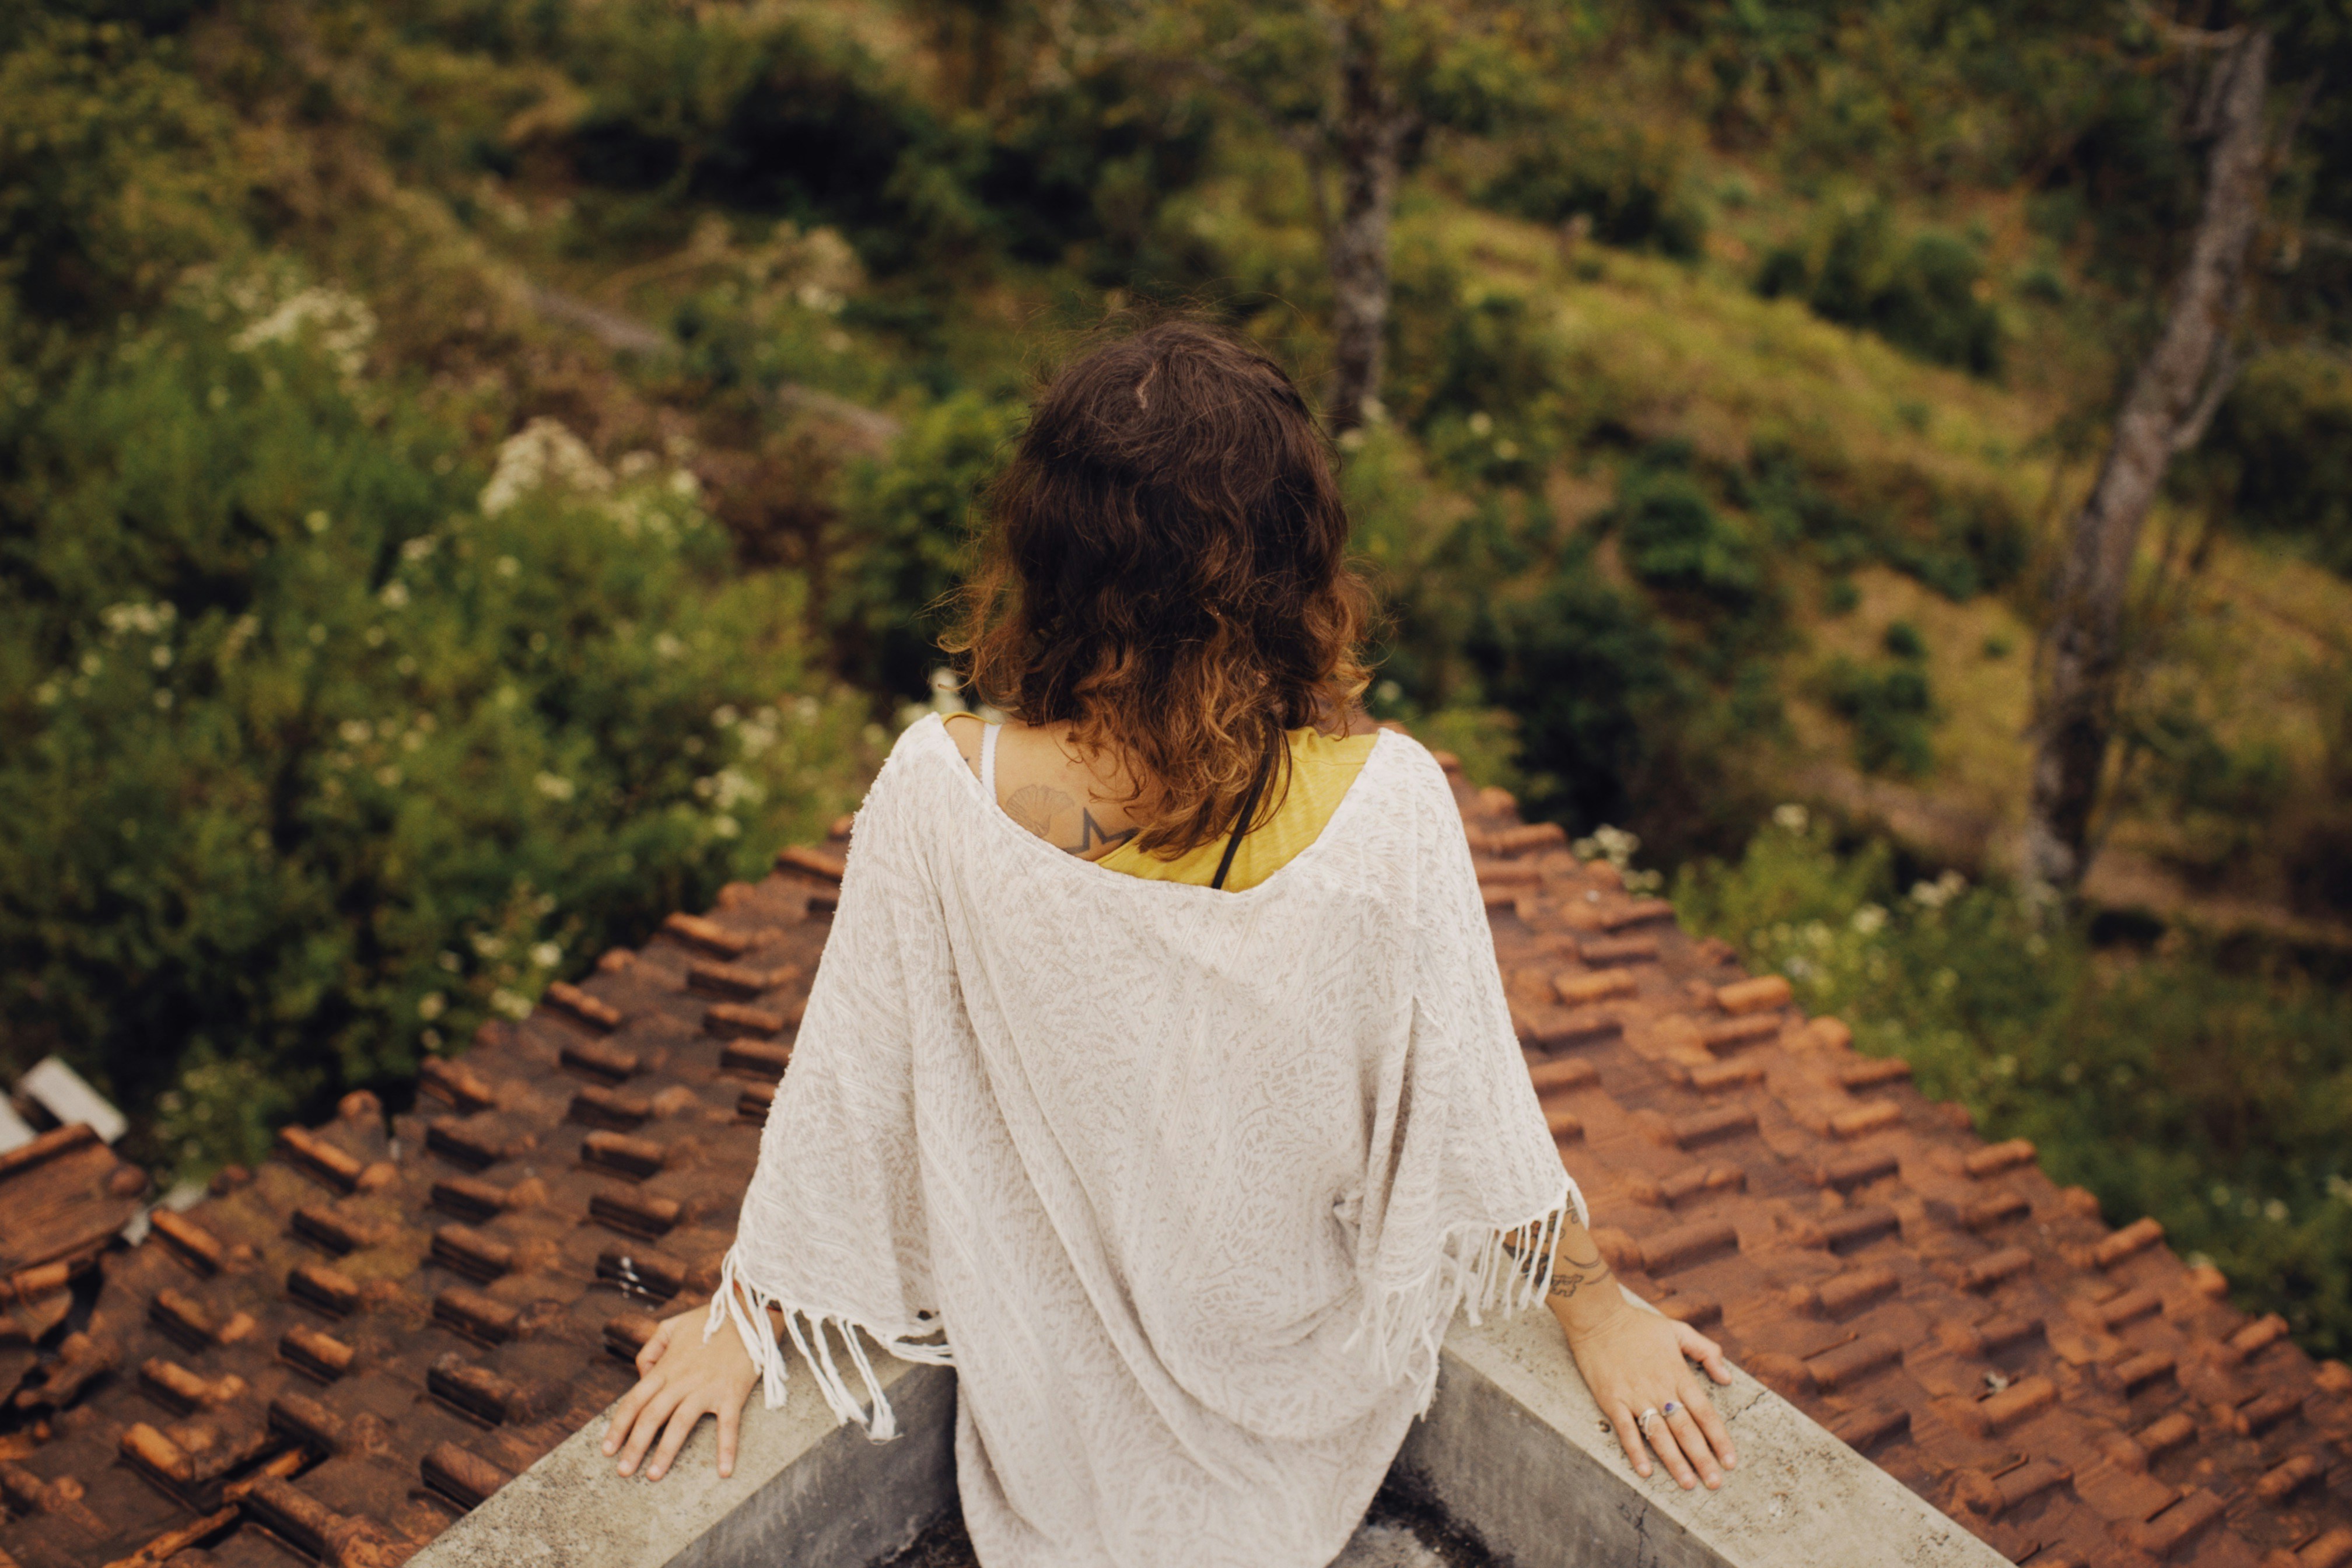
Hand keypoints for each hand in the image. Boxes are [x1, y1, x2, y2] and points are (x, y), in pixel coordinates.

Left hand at [600, 1303, 760, 1480]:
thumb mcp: (672, 1326)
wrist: (749, 1311)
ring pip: (680, 1424)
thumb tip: (641, 1376)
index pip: (634, 1401)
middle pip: (651, 1417)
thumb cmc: (710, 1320)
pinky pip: (728, 1425)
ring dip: (665, 1452)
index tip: (607, 1450)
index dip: (618, 1427)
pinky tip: (723, 1471)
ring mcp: (707, 1387)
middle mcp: (682, 1380)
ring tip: (653, 1475)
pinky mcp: (732, 1393)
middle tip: (623, 1472)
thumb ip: (650, 1349)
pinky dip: (726, 1449)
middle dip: (634, 1446)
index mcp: (666, 1366)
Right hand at [1562, 1300, 1736, 1489]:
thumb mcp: (1678, 1330)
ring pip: (1659, 1434)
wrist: (1598, 1317)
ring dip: (1674, 1461)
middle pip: (1686, 1429)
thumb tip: (1726, 1377)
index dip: (1719, 1438)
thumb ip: (1706, 1350)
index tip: (1730, 1461)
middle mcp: (1659, 1388)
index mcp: (1678, 1374)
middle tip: (1714, 1483)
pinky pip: (1626, 1430)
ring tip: (1687, 1483)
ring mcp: (1635, 1395)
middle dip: (1702, 1458)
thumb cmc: (1638, 1325)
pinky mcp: (1612, 1399)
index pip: (1705, 1412)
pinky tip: (1645, 1471)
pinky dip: (1636, 1451)